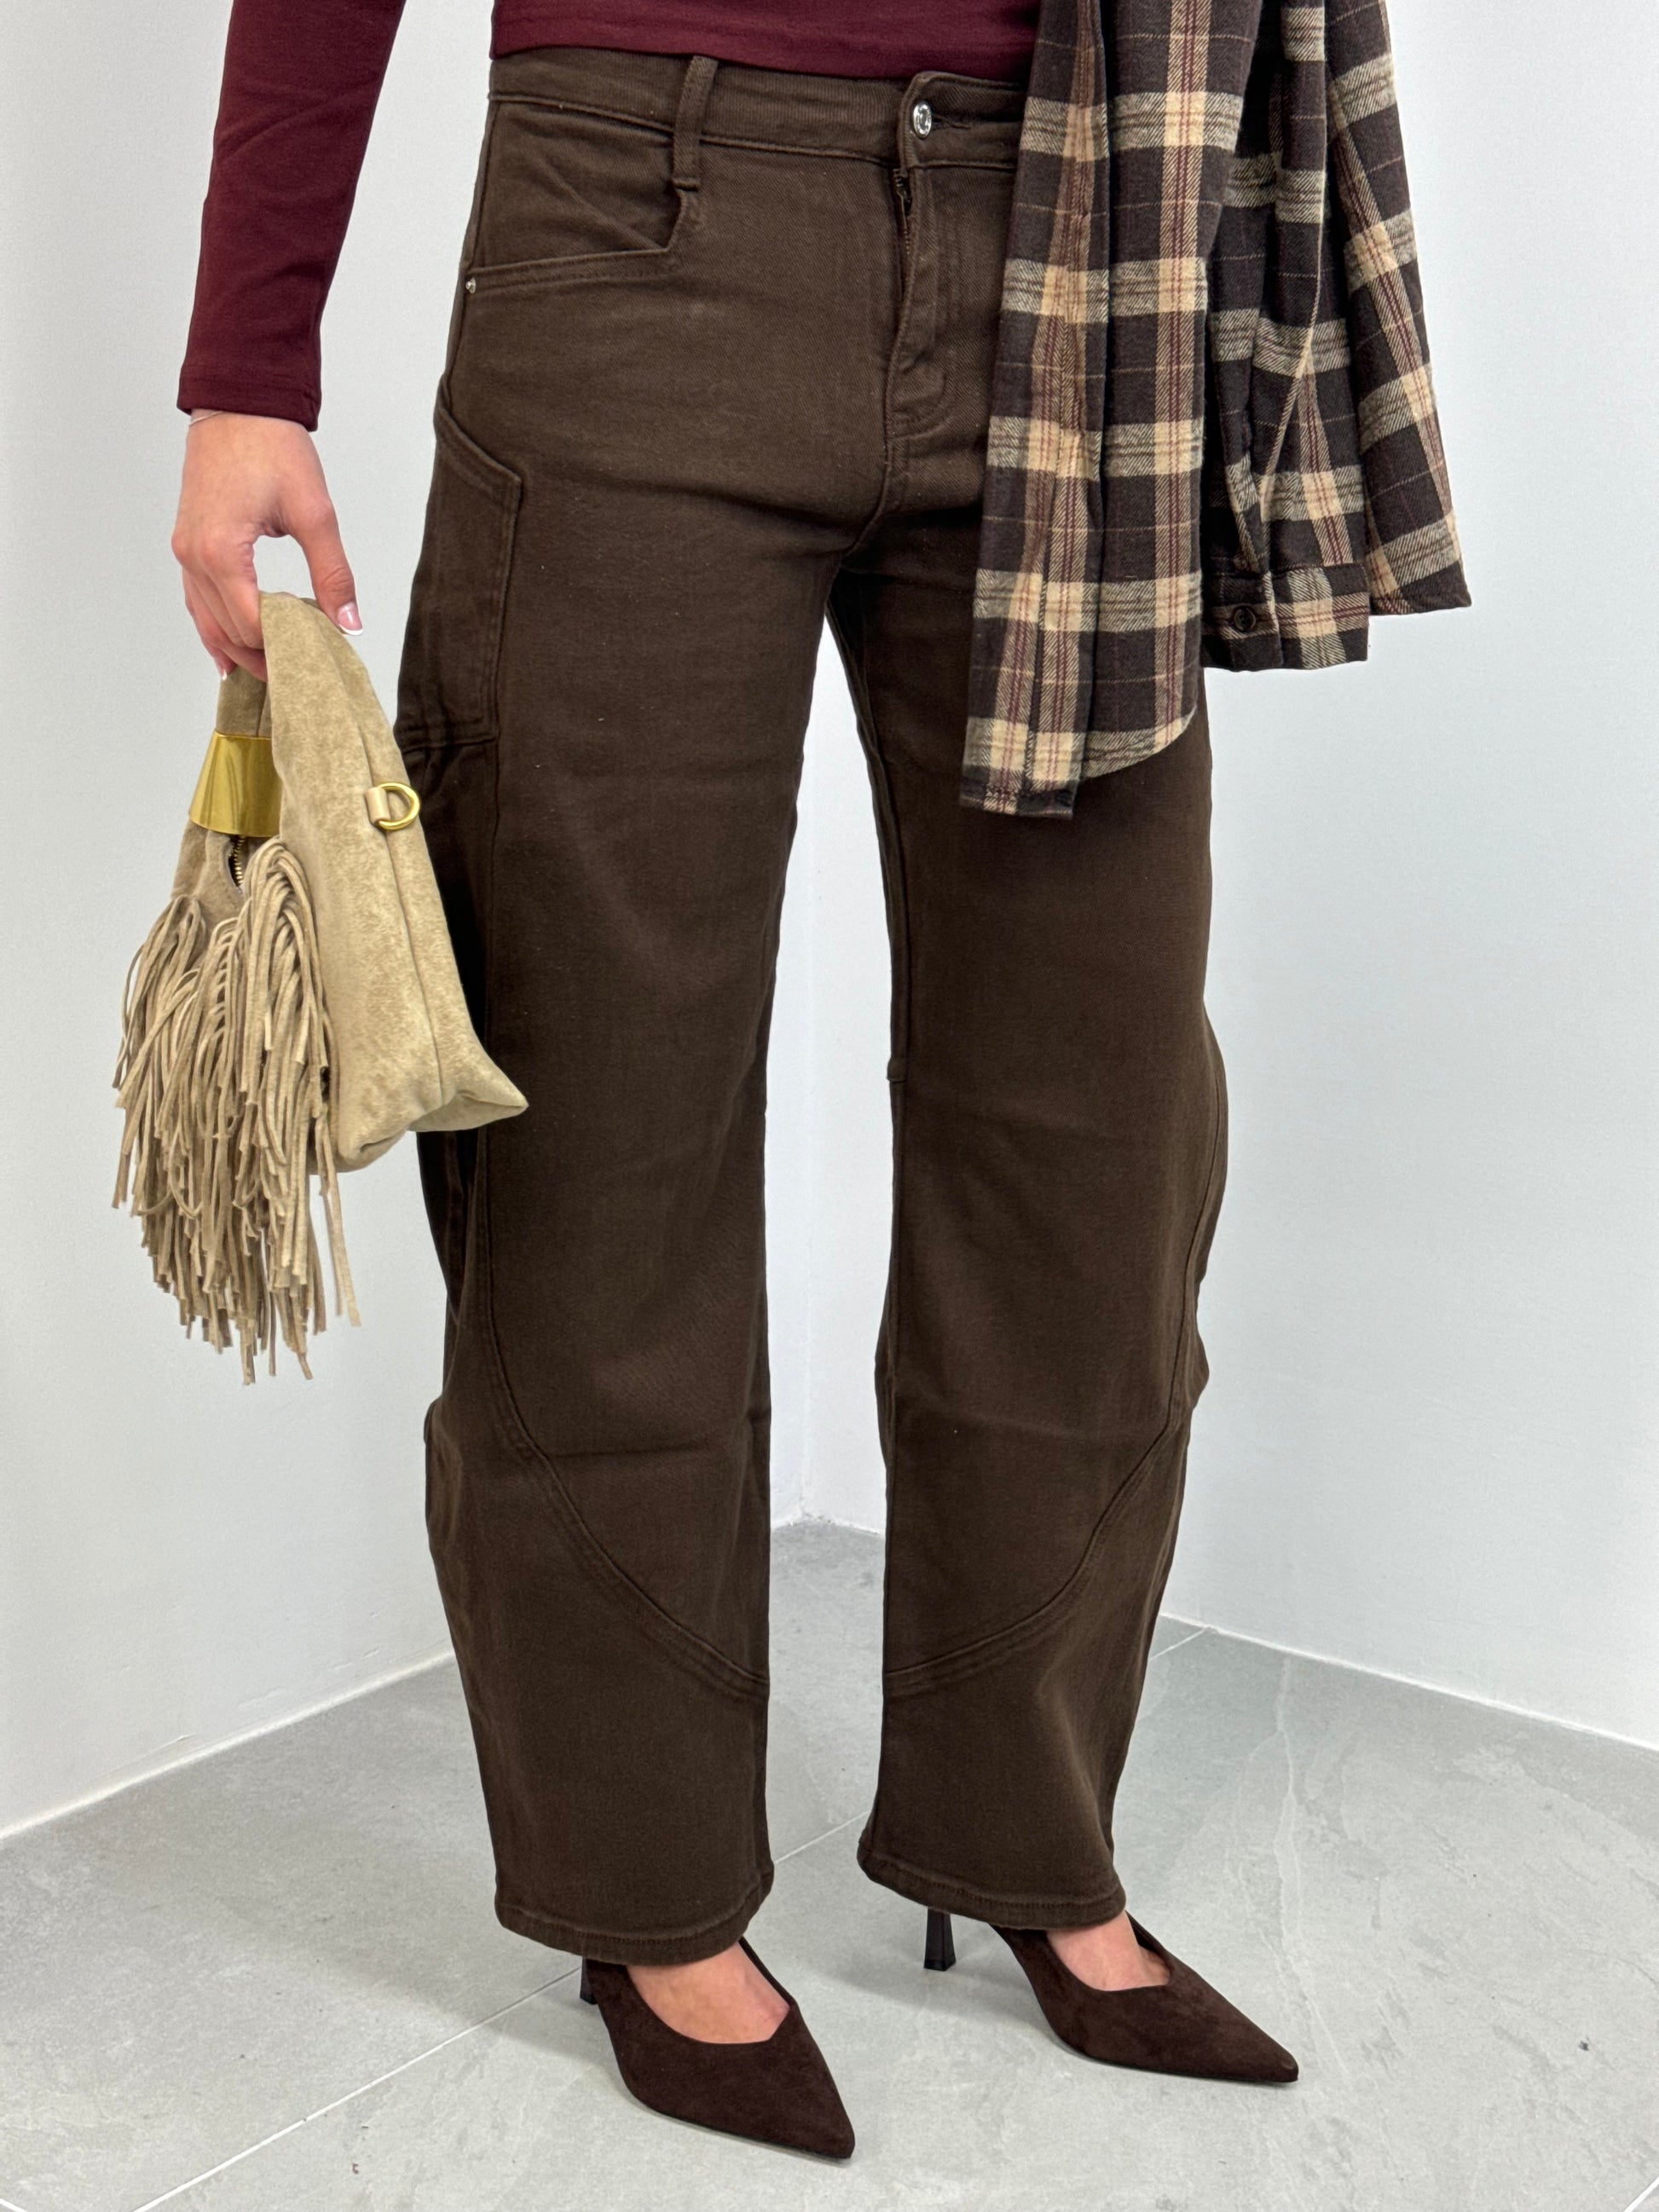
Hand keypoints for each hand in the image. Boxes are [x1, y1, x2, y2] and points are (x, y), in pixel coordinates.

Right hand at [171, 411, 360, 680]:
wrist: (239, 405)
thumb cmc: (273, 447)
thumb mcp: (315, 513)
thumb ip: (333, 574)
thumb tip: (349, 623)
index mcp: (222, 552)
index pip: (252, 624)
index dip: (284, 648)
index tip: (317, 661)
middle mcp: (194, 557)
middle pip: (227, 630)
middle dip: (263, 655)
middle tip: (300, 675)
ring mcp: (185, 551)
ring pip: (206, 621)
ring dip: (237, 649)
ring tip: (270, 674)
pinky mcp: (186, 544)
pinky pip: (196, 599)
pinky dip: (214, 627)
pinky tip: (228, 654)